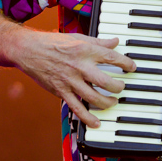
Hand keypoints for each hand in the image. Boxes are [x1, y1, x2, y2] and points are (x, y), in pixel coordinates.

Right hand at [8, 29, 135, 127]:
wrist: (29, 50)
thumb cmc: (54, 42)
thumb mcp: (78, 38)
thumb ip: (98, 42)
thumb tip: (115, 41)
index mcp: (86, 50)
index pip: (112, 57)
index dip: (126, 63)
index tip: (132, 67)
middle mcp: (80, 66)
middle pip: (106, 81)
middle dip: (118, 87)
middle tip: (121, 88)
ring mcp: (70, 81)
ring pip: (94, 97)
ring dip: (107, 102)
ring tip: (113, 102)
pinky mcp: (61, 92)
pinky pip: (77, 108)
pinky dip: (88, 118)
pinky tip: (97, 122)